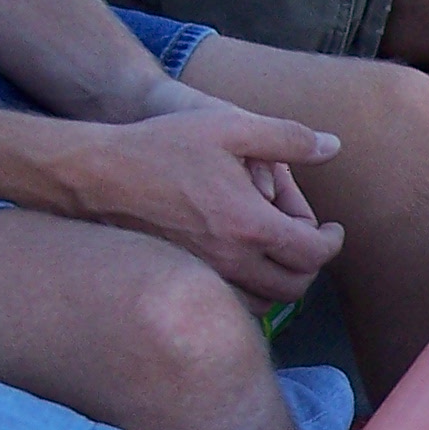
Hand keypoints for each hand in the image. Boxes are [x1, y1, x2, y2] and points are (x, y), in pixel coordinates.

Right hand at [76, 87, 347, 301]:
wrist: (94, 175)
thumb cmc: (162, 146)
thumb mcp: (230, 126)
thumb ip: (288, 137)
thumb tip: (334, 146)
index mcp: (249, 225)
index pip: (313, 253)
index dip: (332, 242)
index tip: (333, 229)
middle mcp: (229, 261)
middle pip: (293, 288)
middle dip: (310, 265)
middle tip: (307, 238)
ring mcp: (203, 275)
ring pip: (262, 303)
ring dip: (280, 280)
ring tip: (276, 248)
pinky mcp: (181, 280)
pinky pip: (229, 303)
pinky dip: (248, 290)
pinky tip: (241, 258)